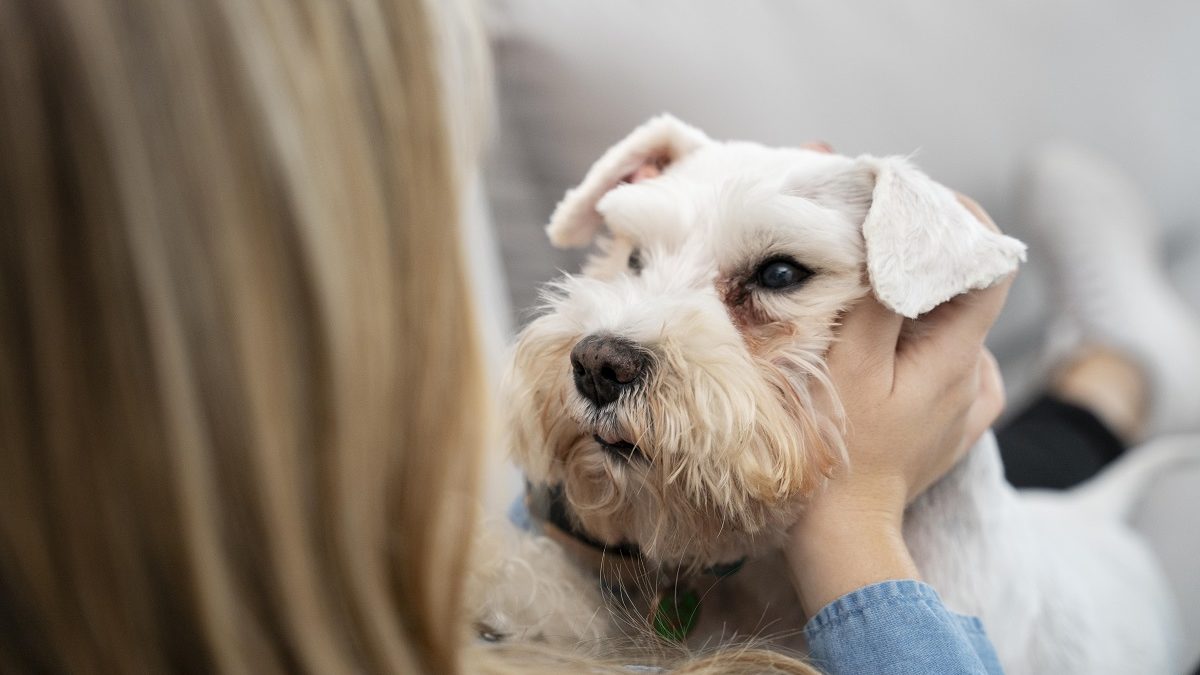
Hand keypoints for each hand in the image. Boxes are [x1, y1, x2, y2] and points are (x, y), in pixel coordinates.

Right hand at [786, 195, 1010, 616]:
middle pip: (963, 291)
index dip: (963, 221)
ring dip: (911, 297)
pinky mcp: (949, 423)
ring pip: (948, 325)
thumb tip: (889, 236)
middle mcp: (974, 376)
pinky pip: (942, 359)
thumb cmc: (838, 450)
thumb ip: (875, 298)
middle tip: (862, 233)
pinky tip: (878, 342)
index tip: (913, 198)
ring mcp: (964, 403)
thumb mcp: (849, 366)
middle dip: (919, 255)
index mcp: (959, 357)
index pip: (992, 266)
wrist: (842, 532)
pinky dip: (914, 336)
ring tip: (858, 287)